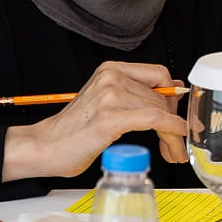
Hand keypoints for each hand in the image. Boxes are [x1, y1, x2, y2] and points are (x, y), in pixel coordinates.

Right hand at [1, 61, 188, 181]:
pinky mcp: (110, 117)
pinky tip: (174, 142)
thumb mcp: (107, 103)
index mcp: (111, 69)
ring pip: (161, 110)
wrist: (43, 147)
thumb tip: (174, 87)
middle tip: (178, 142)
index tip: (178, 116)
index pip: (159, 75)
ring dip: (174, 134)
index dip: (173, 98)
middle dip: (175, 121)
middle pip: (163, 95)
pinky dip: (171, 130)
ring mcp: (110, 95)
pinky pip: (154, 119)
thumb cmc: (73, 131)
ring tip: (173, 151)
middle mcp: (111, 77)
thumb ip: (137, 93)